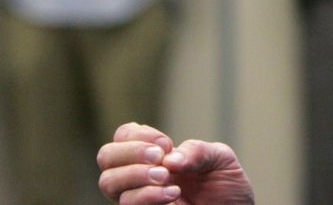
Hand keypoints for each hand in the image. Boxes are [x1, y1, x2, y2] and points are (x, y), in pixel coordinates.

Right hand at [97, 123, 254, 204]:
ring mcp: (141, 198)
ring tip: (168, 179)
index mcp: (156, 155)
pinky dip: (148, 196)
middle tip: (159, 158)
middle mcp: (141, 176)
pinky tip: (174, 194)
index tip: (165, 144)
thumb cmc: (226, 187)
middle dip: (130, 153)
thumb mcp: (221, 159)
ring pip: (110, 183)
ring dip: (137, 175)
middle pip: (106, 157)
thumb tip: (170, 158)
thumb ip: (198, 151)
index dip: (138, 135)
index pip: (123, 136)